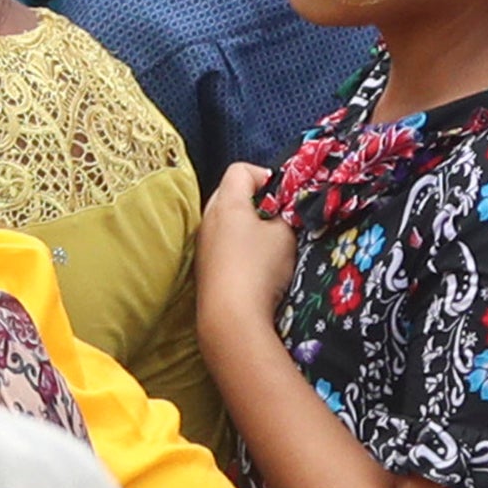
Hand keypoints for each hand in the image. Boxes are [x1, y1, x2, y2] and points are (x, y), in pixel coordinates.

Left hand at [197, 160, 301, 337]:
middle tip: (278, 220)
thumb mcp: (285, 235)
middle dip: (256, 201)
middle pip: (230, 193)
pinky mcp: (203, 267)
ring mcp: (202, 244)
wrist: (231, 318)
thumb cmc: (259, 269)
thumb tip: (279, 213)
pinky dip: (237, 247)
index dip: (265, 177)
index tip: (283, 197)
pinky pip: (221, 244)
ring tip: (269, 246)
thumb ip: (284, 215)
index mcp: (226, 202)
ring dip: (246, 226)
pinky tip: (254, 267)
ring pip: (225, 221)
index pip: (240, 170)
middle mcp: (207, 218)